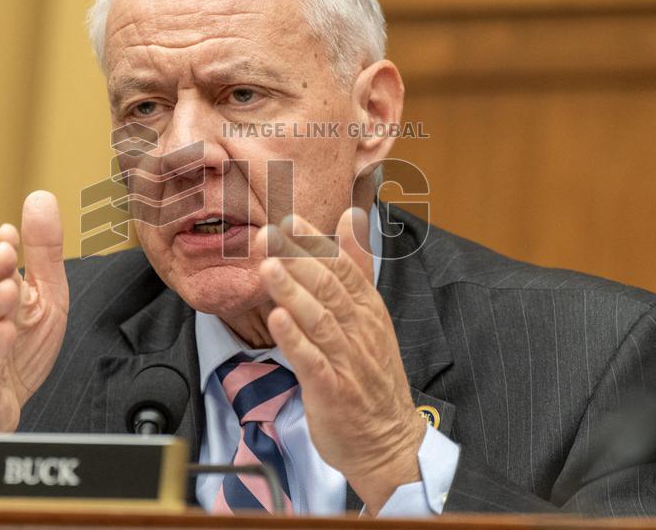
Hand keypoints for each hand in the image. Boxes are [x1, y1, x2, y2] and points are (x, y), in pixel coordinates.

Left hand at [257, 208, 424, 513]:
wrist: (388, 440)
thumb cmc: (371, 375)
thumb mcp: (370, 314)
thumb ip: (357, 264)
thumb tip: (350, 216)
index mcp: (368, 310)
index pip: (342, 267)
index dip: (314, 243)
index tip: (288, 219)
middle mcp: (360, 330)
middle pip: (328, 288)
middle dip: (296, 259)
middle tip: (267, 236)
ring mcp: (347, 360)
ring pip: (320, 319)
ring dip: (293, 292)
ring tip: (268, 268)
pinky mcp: (333, 390)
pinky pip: (313, 361)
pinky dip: (296, 340)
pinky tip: (277, 320)